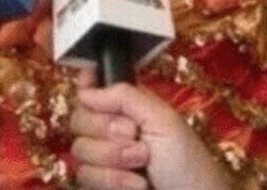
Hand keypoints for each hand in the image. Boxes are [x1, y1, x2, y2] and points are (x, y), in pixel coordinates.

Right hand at [71, 82, 230, 189]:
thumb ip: (124, 96)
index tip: (88, 90)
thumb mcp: (162, 119)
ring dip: (114, 158)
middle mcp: (111, 131)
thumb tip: (85, 91)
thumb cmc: (187, 162)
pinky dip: (113, 181)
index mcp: (127, 107)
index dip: (86, 87)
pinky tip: (136, 185)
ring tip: (142, 163)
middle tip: (136, 137)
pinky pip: (84, 177)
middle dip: (107, 129)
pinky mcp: (101, 186)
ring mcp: (104, 161)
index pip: (91, 88)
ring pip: (80, 150)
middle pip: (79, 118)